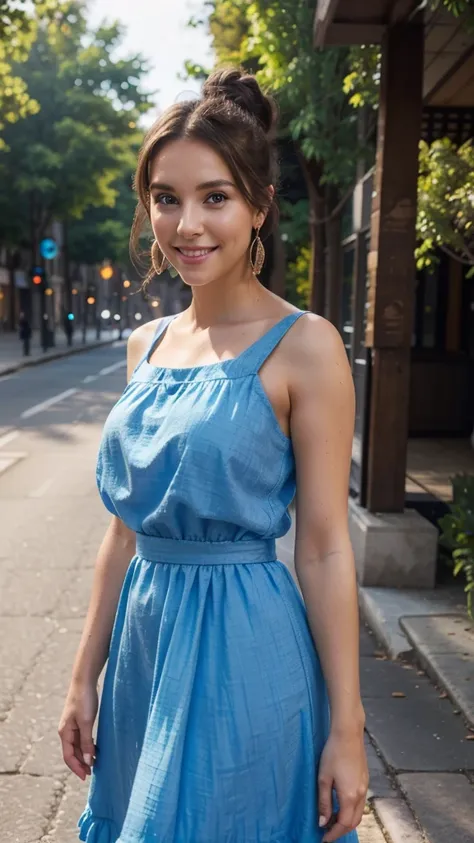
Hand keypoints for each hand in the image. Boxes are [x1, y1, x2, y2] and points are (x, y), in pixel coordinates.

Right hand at [58, 681, 97, 780]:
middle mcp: (66, 731)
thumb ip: (86, 742)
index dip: (76, 768)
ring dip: (84, 755)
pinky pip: (82, 738)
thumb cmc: (84, 700)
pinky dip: (87, 746)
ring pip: (77, 745)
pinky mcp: (79, 720)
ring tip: (95, 763)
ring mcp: (72, 725)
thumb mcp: (86, 723)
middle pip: (72, 752)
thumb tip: (87, 761)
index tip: (86, 777)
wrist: (84, 681)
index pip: (68, 756)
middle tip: (92, 773)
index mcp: (65, 733)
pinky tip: (95, 749)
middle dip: (81, 763)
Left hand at [318, 727, 368, 841]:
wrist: (348, 734)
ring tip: (332, 819)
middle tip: (327, 832)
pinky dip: (351, 810)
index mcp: (350, 796)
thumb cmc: (333, 754)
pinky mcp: (365, 780)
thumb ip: (324, 802)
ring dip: (347, 820)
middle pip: (354, 821)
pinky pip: (360, 803)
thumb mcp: (324, 778)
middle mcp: (361, 795)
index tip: (323, 839)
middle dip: (341, 830)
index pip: (344, 824)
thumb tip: (323, 822)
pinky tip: (341, 805)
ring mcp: (365, 787)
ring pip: (359, 813)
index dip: (334, 834)